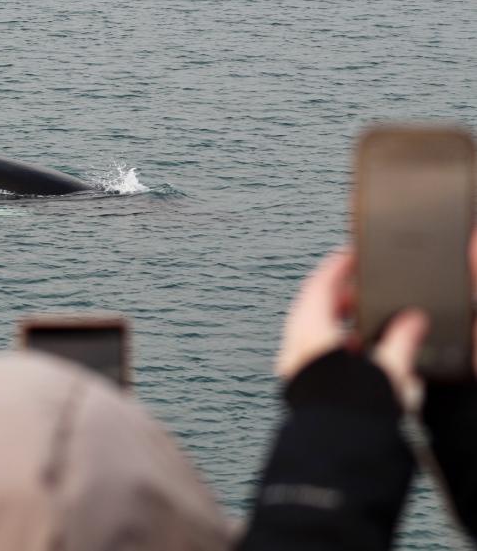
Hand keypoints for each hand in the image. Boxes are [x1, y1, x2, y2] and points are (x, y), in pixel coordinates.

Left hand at [276, 248, 428, 407]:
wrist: (333, 451)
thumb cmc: (355, 407)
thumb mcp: (389, 369)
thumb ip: (403, 339)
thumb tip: (413, 320)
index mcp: (311, 330)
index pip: (320, 285)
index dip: (337, 267)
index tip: (351, 255)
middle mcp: (295, 345)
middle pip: (312, 307)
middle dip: (338, 296)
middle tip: (361, 286)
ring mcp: (293, 366)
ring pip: (311, 331)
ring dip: (335, 322)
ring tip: (365, 320)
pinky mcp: (298, 386)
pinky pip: (312, 352)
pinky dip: (332, 344)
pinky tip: (355, 353)